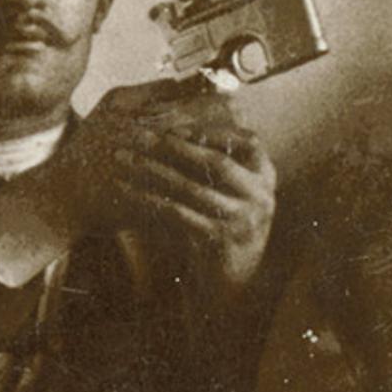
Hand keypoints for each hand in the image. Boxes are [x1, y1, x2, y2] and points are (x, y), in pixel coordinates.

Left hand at [64, 82, 279, 302]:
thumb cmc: (226, 224)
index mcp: (266, 174)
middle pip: (216, 161)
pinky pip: (177, 214)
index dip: (209, 129)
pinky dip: (149, 200)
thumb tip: (193, 110)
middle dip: (174, 145)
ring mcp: (242, 220)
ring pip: (192, 187)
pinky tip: (127, 190)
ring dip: (153, 170)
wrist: (231, 282)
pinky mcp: (218, 241)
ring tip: (124, 158)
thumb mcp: (233, 189)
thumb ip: (223, 156)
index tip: (173, 121)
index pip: (245, 139)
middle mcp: (261, 195)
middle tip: (140, 133)